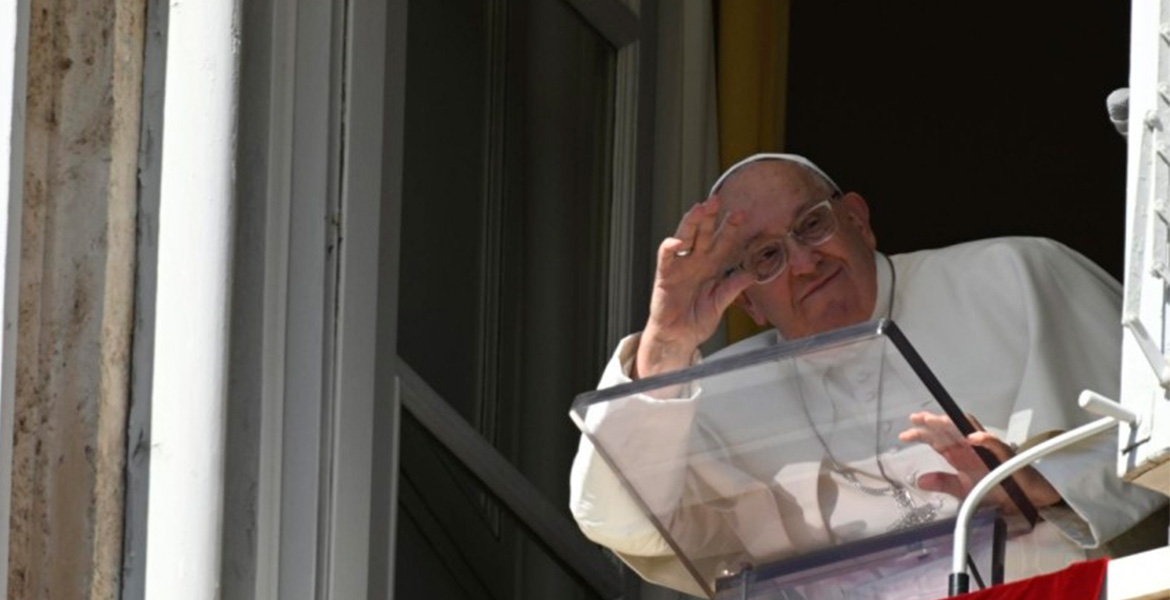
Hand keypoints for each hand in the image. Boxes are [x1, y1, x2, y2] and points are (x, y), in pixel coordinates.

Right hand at [636, 196, 755, 378]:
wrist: (678, 338)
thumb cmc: (697, 320)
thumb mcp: (720, 303)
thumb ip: (734, 287)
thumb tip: (752, 273)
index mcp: (711, 267)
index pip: (723, 243)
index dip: (732, 229)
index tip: (744, 215)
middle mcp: (696, 262)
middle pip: (704, 233)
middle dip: (711, 217)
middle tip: (718, 199)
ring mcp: (680, 267)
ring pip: (685, 237)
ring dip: (691, 222)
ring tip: (699, 208)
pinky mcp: (665, 276)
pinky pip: (666, 258)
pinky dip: (670, 248)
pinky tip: (677, 240)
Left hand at [898, 412, 1061, 512]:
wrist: (1025, 499)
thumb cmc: (995, 489)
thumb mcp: (963, 489)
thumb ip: (943, 483)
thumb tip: (919, 481)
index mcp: (959, 454)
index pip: (937, 439)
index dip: (921, 435)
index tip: (904, 435)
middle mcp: (971, 447)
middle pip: (949, 429)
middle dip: (932, 422)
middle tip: (916, 418)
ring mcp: (988, 448)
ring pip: (968, 429)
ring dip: (952, 423)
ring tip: (935, 421)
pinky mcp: (1005, 454)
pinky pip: (995, 443)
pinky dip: (983, 439)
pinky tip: (971, 438)